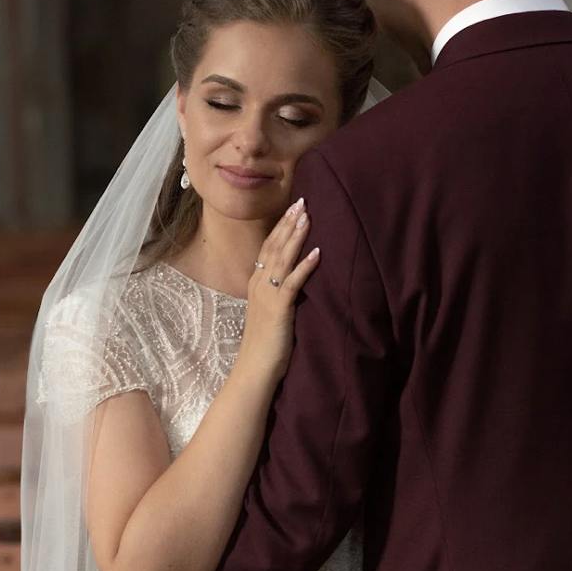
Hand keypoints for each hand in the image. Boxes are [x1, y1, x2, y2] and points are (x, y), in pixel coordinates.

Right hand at [242, 198, 319, 381]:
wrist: (254, 368)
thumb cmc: (265, 344)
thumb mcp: (269, 312)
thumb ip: (277, 294)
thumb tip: (291, 280)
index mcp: (256, 284)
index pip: (268, 248)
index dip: (280, 227)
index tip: (292, 209)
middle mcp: (259, 284)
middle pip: (274, 246)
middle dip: (288, 223)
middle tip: (301, 202)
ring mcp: (267, 295)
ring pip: (282, 258)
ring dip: (296, 236)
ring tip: (307, 217)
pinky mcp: (278, 308)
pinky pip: (292, 282)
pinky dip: (304, 266)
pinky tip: (317, 253)